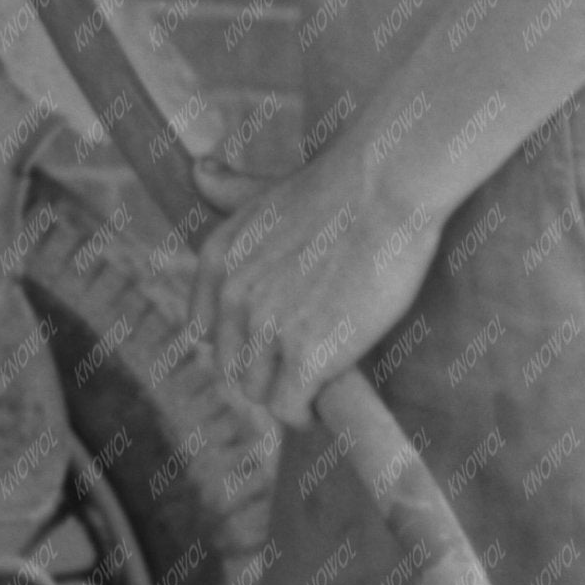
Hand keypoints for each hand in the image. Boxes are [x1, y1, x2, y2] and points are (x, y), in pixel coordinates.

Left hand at [189, 137, 447, 427]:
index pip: (203, 330)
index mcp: (218, 259)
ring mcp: (268, 328)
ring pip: (258, 391)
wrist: (385, 188)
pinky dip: (304, 414)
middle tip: (295, 374)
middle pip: (230, 366)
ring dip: (284, 396)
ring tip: (311, 393)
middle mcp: (233, 296)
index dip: (236, 343)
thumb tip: (198, 170)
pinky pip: (289, 408)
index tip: (265, 347)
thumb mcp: (266, 189)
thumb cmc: (341, 187)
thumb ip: (228, 190)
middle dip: (261, 372)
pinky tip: (320, 408)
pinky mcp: (307, 355)